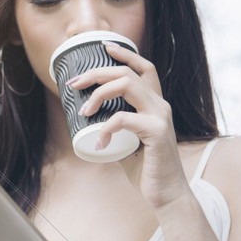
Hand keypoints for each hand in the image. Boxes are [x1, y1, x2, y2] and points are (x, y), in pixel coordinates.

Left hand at [66, 41, 189, 207]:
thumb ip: (115, 126)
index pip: (144, 68)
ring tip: (83, 111)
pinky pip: (124, 119)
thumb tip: (87, 120)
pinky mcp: (158, 132)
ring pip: (127, 85)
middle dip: (96, 73)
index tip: (104, 46)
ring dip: (99, 94)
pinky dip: (105, 129)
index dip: (125, 53)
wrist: (167, 194)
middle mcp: (160, 105)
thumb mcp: (126, 141)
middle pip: (127, 72)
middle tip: (74, 84)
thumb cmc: (145, 168)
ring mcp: (161, 117)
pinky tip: (98, 144)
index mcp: (154, 104)